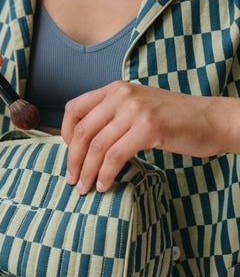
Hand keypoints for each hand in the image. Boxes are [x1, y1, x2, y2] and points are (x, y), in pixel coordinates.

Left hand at [61, 80, 226, 193]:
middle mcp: (122, 95)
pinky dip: (106, 174)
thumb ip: (112, 115)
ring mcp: (135, 110)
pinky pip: (116, 156)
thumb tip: (85, 142)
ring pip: (97, 146)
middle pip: (82, 132)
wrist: (211, 119)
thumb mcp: (138, 106)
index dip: (64, 134)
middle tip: (72, 180)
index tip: (69, 154)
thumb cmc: (174, 118)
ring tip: (85, 188)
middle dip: (73, 160)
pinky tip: (104, 185)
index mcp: (115, 89)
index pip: (74, 109)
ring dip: (87, 172)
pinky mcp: (148, 128)